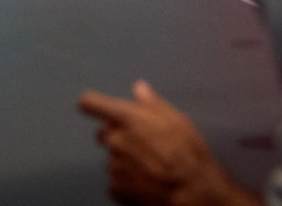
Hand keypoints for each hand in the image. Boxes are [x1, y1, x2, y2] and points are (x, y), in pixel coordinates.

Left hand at [78, 81, 250, 205]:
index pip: (92, 103)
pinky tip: (146, 182)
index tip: (91, 105)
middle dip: (117, 135)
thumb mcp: (177, 120)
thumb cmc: (188, 153)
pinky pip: (115, 180)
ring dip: (125, 160)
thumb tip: (139, 89)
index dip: (92, 104)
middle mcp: (115, 140)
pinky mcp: (115, 188)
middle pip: (103, 133)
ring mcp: (113, 166)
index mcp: (128, 118)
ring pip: (113, 158)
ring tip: (150, 166)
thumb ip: (152, 103)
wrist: (191, 192)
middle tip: (141, 144)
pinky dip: (126, 181)